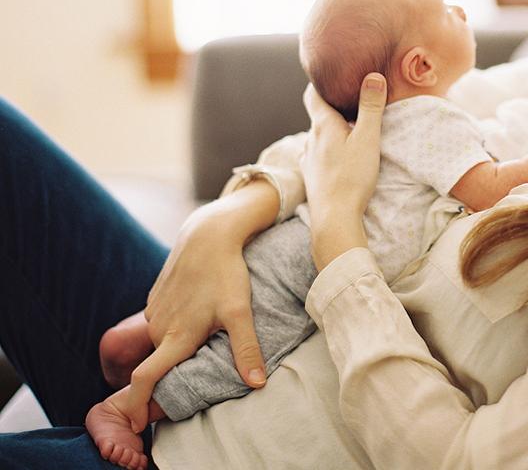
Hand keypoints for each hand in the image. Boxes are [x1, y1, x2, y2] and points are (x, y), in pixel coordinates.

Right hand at [143, 182, 278, 393]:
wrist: (208, 235)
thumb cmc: (225, 273)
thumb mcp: (240, 312)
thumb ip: (246, 350)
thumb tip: (257, 384)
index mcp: (176, 336)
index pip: (145, 379)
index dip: (137, 405)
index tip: (137, 425)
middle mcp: (160, 327)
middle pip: (160, 361)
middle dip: (171, 372)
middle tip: (198, 366)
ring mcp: (155, 312)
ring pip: (162, 341)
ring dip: (175, 346)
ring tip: (202, 333)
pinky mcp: (155, 298)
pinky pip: (163, 322)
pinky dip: (175, 327)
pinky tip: (196, 313)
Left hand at [300, 74, 386, 269]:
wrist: (334, 218)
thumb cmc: (352, 177)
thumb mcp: (367, 138)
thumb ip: (370, 107)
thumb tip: (373, 76)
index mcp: (322, 125)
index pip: (313, 94)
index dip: (321, 83)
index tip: (333, 77)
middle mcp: (311, 140)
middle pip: (319, 116)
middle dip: (334, 108)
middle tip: (352, 102)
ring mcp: (308, 160)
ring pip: (320, 137)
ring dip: (333, 131)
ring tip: (351, 131)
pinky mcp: (312, 177)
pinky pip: (319, 155)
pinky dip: (330, 150)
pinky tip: (341, 158)